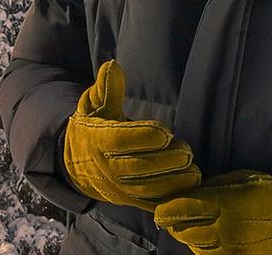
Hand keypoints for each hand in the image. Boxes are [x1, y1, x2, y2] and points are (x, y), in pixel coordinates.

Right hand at [63, 59, 201, 210]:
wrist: (79, 165)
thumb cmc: (94, 128)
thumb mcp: (94, 106)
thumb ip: (106, 88)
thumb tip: (112, 66)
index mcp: (95, 141)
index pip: (117, 142)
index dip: (141, 137)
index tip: (164, 132)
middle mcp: (106, 168)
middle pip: (135, 168)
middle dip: (163, 161)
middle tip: (186, 151)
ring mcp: (119, 189)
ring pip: (146, 190)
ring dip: (172, 182)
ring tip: (193, 170)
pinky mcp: (131, 202)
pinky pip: (151, 204)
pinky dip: (171, 199)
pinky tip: (190, 189)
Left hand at [154, 170, 271, 253]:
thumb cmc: (271, 194)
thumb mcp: (240, 179)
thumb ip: (211, 187)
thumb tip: (186, 191)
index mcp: (225, 205)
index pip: (179, 209)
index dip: (165, 209)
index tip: (161, 208)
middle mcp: (224, 231)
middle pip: (181, 231)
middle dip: (177, 222)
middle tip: (180, 214)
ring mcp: (231, 251)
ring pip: (193, 246)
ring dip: (191, 236)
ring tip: (201, 224)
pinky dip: (206, 247)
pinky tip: (213, 236)